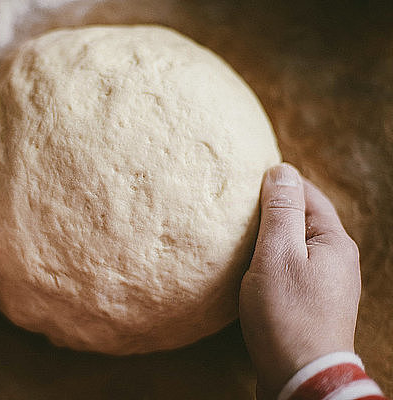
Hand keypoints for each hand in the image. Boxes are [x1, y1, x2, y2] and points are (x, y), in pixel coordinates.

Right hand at [239, 163, 360, 398]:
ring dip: (273, 236)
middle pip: (304, 220)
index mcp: (334, 241)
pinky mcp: (315, 303)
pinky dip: (274, 259)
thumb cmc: (286, 313)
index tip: (248, 179)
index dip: (279, 183)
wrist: (301, 375)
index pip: (308, 195)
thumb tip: (282, 170)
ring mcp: (329, 284)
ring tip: (242, 234)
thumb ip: (280, 211)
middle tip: (239, 207)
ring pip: (298, 245)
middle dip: (274, 210)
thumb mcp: (277, 254)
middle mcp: (338, 260)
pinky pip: (294, 268)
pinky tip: (254, 267)